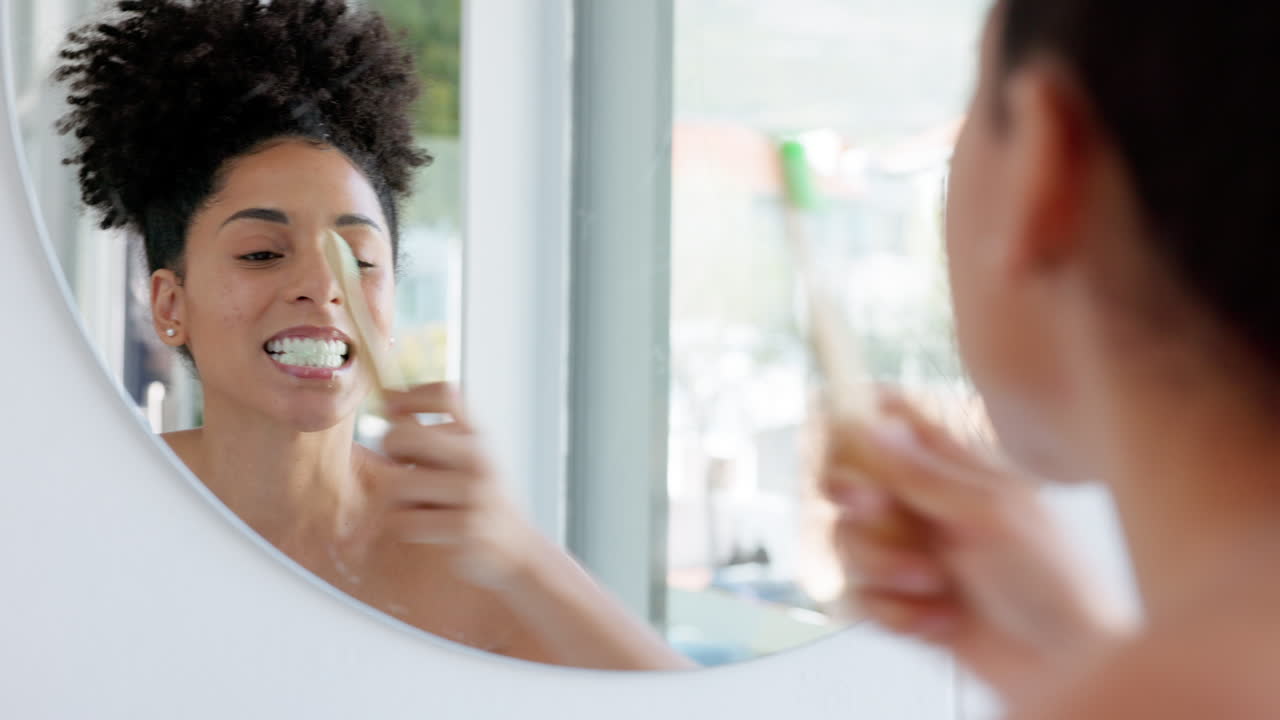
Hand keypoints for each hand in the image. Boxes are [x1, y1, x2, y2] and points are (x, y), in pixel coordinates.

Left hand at [365, 383, 543, 590]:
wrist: (517, 550)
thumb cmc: (481, 499)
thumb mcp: (467, 458)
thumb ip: (433, 433)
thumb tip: (388, 396)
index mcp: (479, 435)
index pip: (444, 394)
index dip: (411, 395)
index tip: (395, 410)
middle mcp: (479, 457)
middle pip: (405, 435)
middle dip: (390, 449)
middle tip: (400, 464)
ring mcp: (474, 492)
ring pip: (397, 484)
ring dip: (396, 498)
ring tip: (415, 504)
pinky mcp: (465, 527)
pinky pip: (405, 521)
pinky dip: (406, 526)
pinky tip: (424, 528)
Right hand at [823, 392, 1132, 700]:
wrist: (1062, 664)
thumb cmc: (1048, 579)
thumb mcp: (987, 511)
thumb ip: (921, 471)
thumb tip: (870, 426)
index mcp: (951, 467)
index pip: (890, 419)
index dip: (854, 418)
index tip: (836, 435)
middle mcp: (923, 505)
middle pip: (849, 484)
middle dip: (858, 506)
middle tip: (878, 512)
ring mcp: (909, 553)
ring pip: (848, 544)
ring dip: (885, 568)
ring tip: (933, 584)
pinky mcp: (901, 601)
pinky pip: (861, 598)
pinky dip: (898, 612)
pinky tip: (939, 620)